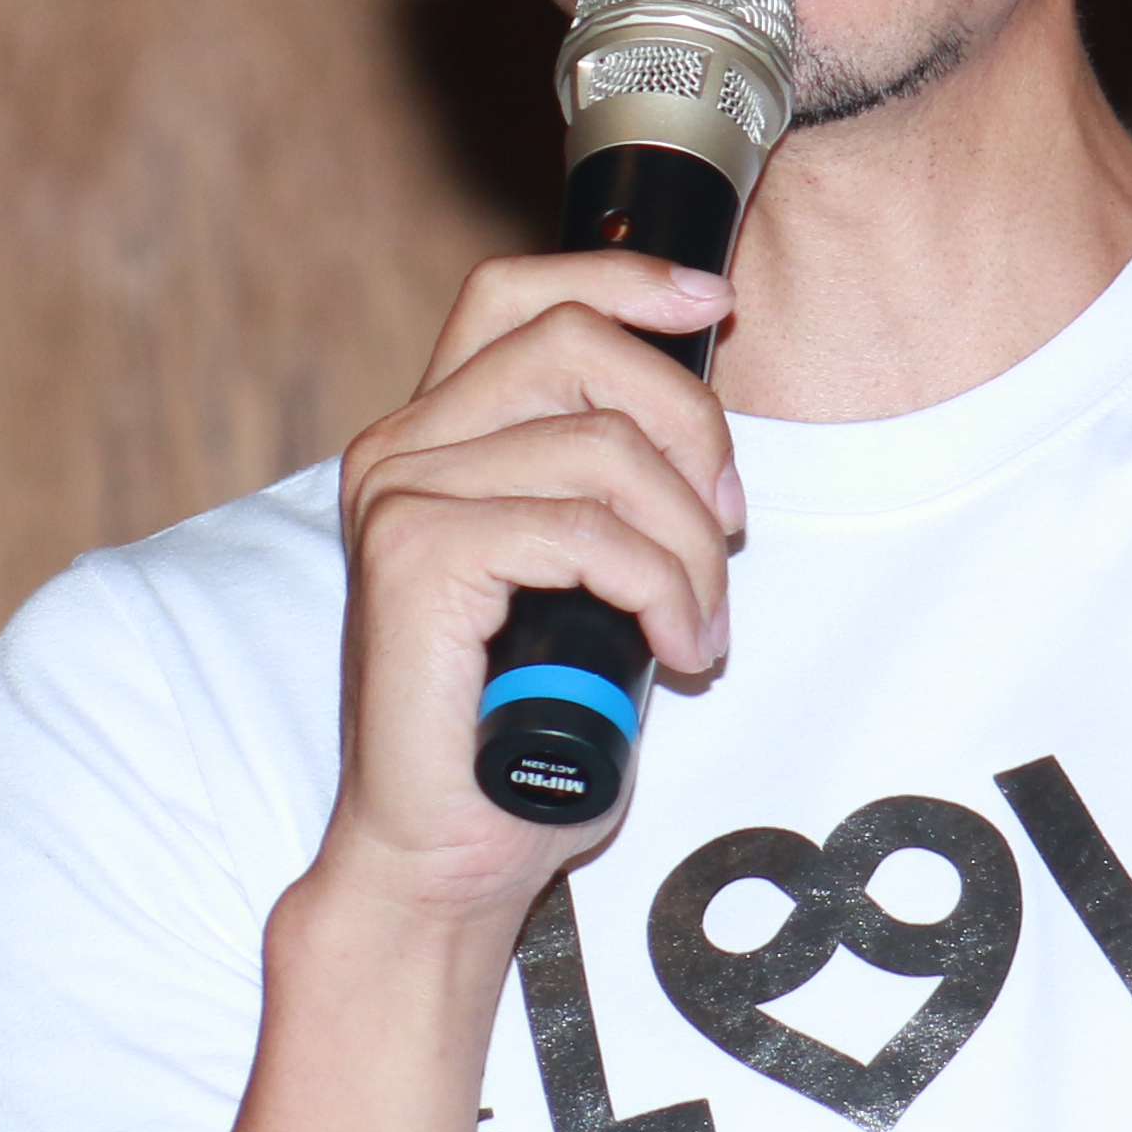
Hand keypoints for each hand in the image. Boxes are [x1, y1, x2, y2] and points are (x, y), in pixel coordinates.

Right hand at [318, 250, 745, 921]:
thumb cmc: (518, 733)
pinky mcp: (415, 558)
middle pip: (575, 345)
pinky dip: (662, 588)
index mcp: (432, 437)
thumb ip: (608, 492)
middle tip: (732, 525)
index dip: (623, 277)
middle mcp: (399, 448)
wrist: (444, 854)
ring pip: (600, 447)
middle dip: (689, 423)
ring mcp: (399, 496)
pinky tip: (681, 654)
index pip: (517, 294)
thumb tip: (702, 431)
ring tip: (704, 626)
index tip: (716, 303)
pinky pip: (585, 532)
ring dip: (690, 542)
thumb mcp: (583, 582)